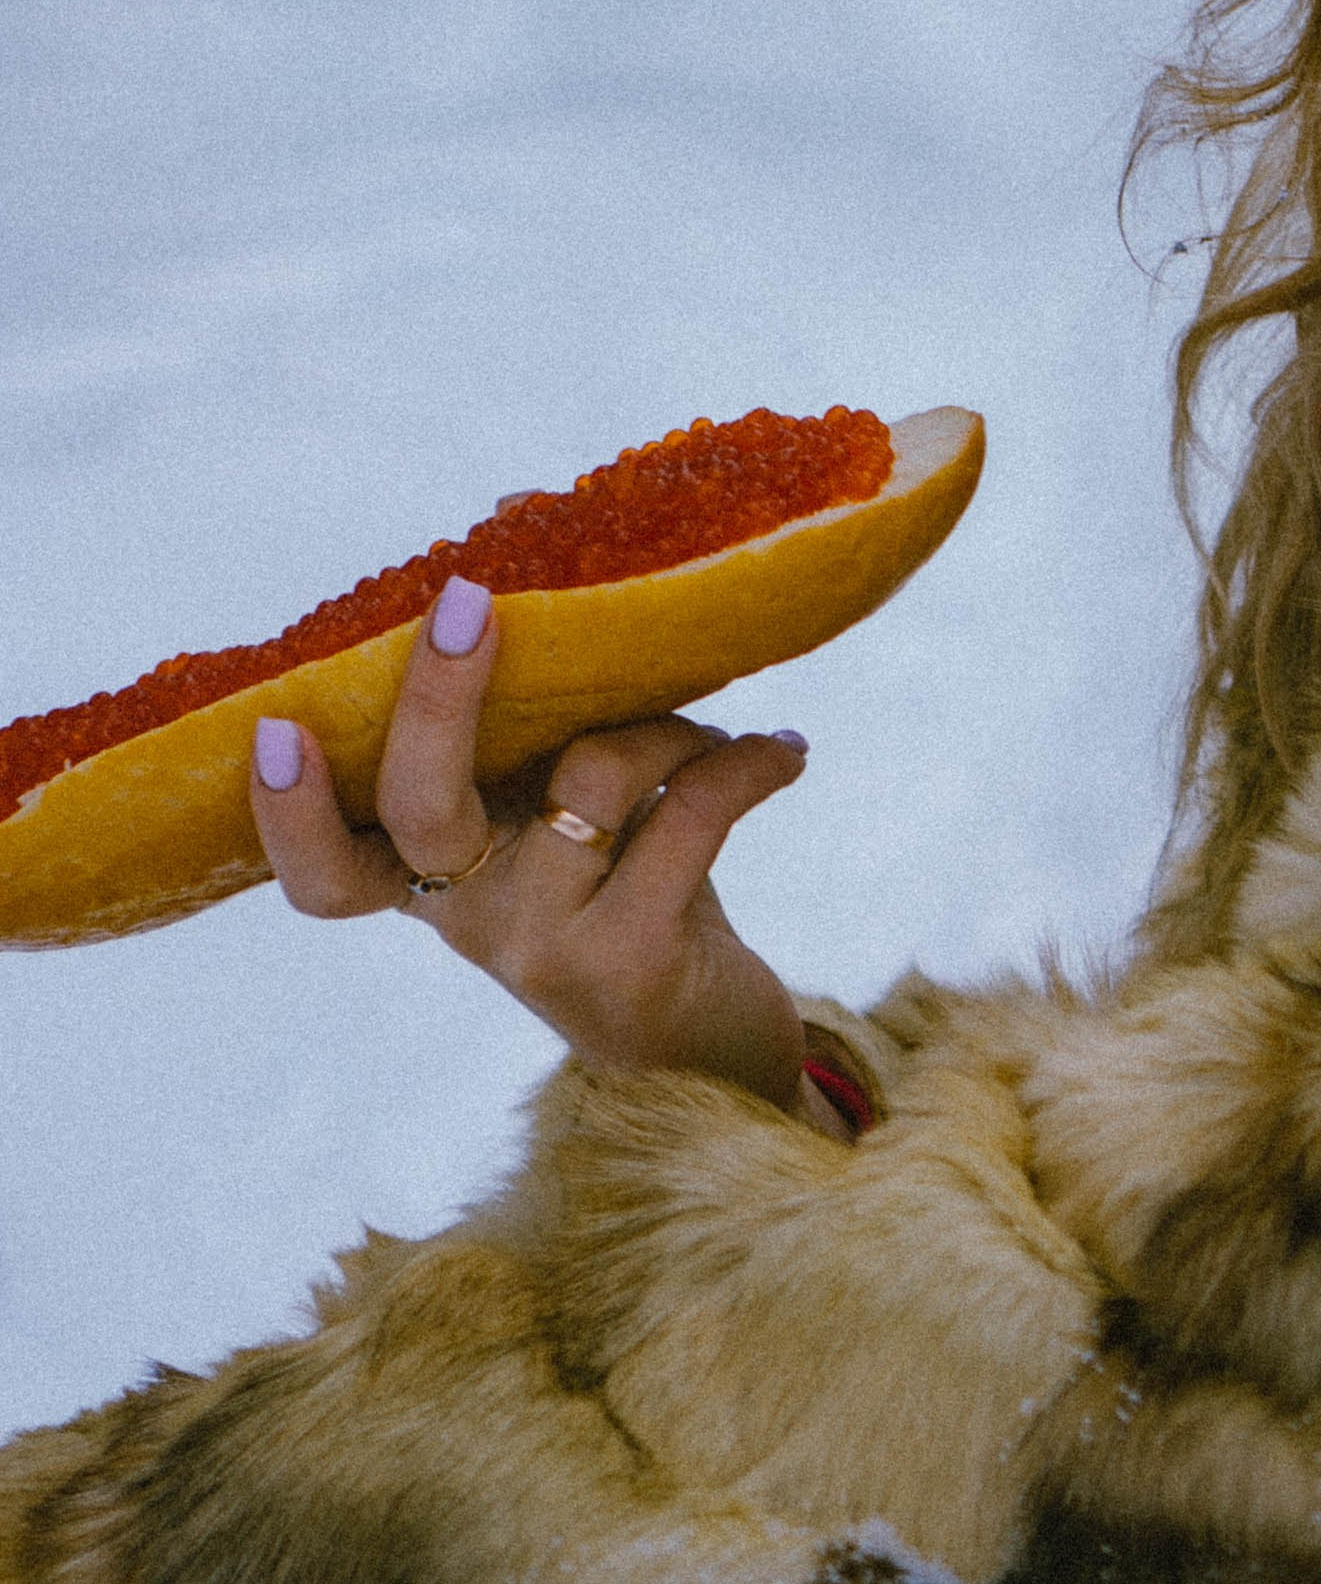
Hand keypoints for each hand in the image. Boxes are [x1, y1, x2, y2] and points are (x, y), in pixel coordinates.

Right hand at [248, 573, 823, 1114]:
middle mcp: (472, 924)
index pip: (325, 875)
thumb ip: (534, 729)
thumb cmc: (632, 902)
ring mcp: (546, 949)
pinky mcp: (635, 962)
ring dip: (672, 722)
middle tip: (468, 600)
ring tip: (720, 733)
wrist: (718, 1054)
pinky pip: (689, 813)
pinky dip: (748, 762)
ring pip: (595, 770)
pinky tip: (785, 753)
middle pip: (421, 806)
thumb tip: (517, 529)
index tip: (273, 726)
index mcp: (436, 887)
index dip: (289, 810)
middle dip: (439, 695)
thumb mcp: (564, 823)